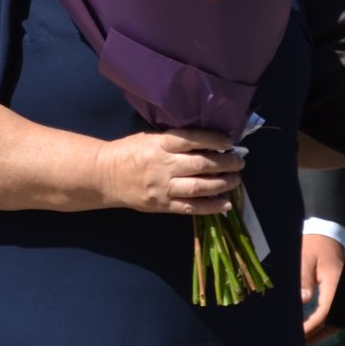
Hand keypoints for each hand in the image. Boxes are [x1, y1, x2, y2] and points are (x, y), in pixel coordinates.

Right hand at [97, 129, 242, 215]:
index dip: (213, 140)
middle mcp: (164, 165)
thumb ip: (173, 140)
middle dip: (225, 163)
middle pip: (201, 164)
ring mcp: (163, 187)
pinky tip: (225, 203)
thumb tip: (206, 143)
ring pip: (199, 186)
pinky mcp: (162, 205)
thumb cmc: (128, 152)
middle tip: (240, 162)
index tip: (229, 142)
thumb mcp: (148, 138)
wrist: (104, 175)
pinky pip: (191, 207)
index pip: (192, 139)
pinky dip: (210, 207)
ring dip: (222, 184)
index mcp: (159, 144)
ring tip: (236, 180)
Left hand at [301, 231, 344, 342]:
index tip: (298, 333)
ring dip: (320, 333)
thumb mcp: (305, 257)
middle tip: (297, 343)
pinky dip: (322, 324)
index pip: (327, 311)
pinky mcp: (340, 295)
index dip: (313, 325)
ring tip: (301, 340)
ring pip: (336, 321)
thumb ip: (304, 277)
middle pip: (334, 322)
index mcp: (337, 283)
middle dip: (316, 335)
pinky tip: (309, 329)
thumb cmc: (314, 245)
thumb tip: (303, 300)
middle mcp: (344, 292)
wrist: (327, 236)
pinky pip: (334, 314)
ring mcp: (344, 295)